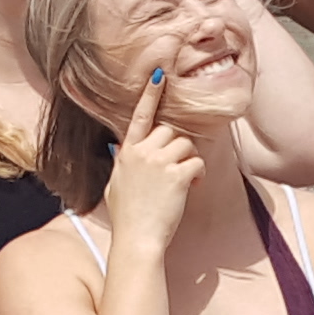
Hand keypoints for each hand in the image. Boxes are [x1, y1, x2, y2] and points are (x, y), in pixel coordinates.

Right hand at [94, 71, 200, 251]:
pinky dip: (199, 175)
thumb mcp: (114, 186)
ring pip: (186, 145)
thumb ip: (121, 165)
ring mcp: (159, 163)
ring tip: (184, 182)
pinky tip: (191, 188)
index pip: (138, 116)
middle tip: (178, 169)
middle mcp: (141, 152)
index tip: (159, 75)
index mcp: (127, 153)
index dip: (150, 94)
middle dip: (178, 147)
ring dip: (190, 161)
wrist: (136, 240)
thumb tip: (120, 152)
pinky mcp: (176, 175)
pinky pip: (197, 163)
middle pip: (169, 131)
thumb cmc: (127, 218)